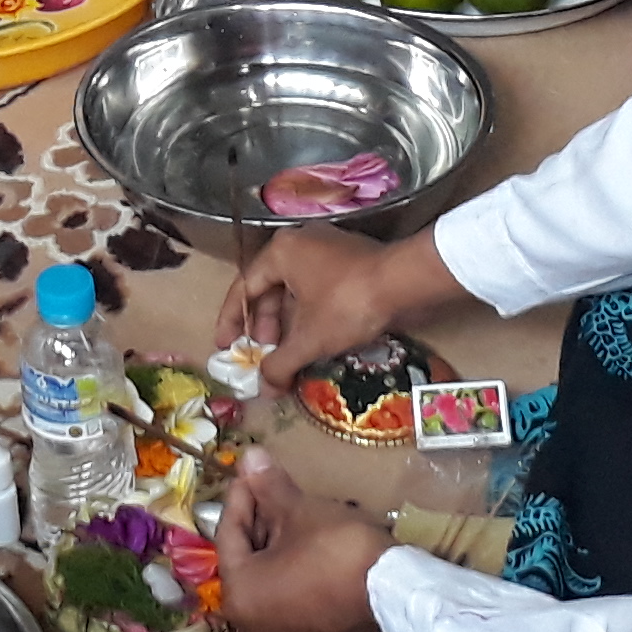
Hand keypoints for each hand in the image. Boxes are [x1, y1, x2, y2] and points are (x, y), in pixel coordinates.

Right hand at [217, 220, 455, 386]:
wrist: (406, 282)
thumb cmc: (348, 303)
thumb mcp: (310, 338)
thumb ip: (280, 363)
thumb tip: (263, 388)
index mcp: (280, 252)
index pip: (243, 287)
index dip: (231, 321)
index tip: (225, 346)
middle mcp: (299, 243)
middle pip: (270, 289)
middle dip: (264, 327)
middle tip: (264, 356)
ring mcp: (327, 249)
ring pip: (295, 291)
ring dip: (289, 324)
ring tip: (290, 354)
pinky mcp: (350, 260)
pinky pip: (317, 289)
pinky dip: (310, 315)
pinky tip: (316, 340)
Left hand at [217, 458, 394, 631]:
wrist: (399, 596)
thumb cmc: (338, 550)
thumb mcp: (301, 510)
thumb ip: (269, 485)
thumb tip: (249, 457)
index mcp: (239, 596)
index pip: (229, 535)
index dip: (242, 496)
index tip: (250, 472)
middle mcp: (253, 628)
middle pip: (248, 562)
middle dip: (260, 522)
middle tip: (273, 491)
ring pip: (271, 584)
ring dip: (279, 548)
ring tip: (295, 514)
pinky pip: (293, 602)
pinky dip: (296, 575)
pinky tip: (312, 549)